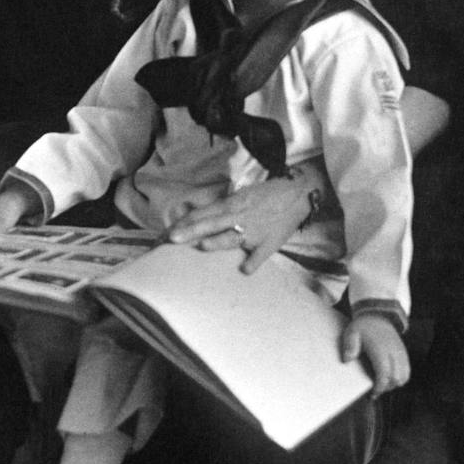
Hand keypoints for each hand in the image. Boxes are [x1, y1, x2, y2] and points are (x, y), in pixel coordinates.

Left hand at [166, 162, 327, 272]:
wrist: (298, 192)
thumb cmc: (267, 194)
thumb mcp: (241, 195)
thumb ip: (222, 208)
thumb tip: (199, 218)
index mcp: (231, 204)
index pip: (202, 213)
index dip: (183, 223)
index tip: (166, 233)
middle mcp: (239, 216)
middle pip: (210, 223)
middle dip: (189, 231)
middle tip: (171, 239)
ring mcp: (254, 230)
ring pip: (232, 236)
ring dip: (217, 242)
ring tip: (202, 247)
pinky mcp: (270, 242)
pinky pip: (260, 254)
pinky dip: (253, 262)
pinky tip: (245, 270)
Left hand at [340, 313, 410, 397]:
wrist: (378, 315)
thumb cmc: (363, 326)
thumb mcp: (352, 332)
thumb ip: (349, 346)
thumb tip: (347, 360)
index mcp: (380, 349)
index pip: (384, 373)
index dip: (380, 386)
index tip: (373, 392)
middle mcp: (393, 352)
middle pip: (396, 378)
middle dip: (386, 387)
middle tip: (375, 389)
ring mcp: (400, 353)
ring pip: (404, 377)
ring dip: (394, 384)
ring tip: (382, 384)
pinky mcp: (404, 354)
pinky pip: (407, 372)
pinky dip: (400, 378)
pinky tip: (390, 378)